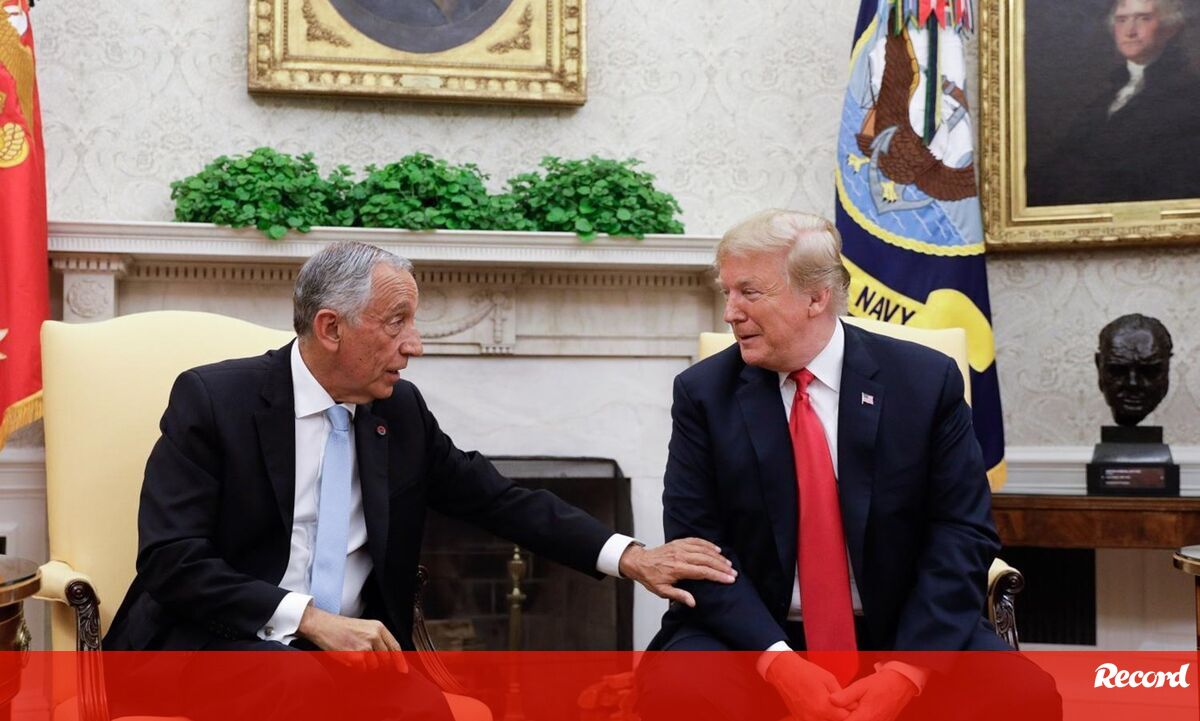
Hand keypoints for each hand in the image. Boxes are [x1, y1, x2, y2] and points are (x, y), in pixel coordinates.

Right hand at [296, 604, 408, 673]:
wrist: (323, 625)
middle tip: (368, 661)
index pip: (395, 647)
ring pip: (374, 666)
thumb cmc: (342, 628)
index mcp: (378, 627)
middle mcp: (374, 636)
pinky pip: (362, 669)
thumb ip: (378, 640)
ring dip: (367, 666)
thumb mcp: (365, 628)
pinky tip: (349, 658)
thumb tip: (389, 658)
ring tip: (355, 655)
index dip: (400, 661)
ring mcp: (365, 646)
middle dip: (381, 665)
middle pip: (386, 659)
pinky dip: (357, 668)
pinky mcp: (355, 656)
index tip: (403, 670)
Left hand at [618, 538, 735, 606]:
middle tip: (733, 572)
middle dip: (722, 566)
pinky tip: (716, 549)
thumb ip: (679, 595)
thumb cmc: (651, 577)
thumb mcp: (662, 591)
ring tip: (728, 563)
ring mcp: (680, 547)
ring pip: (703, 550)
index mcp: (677, 569)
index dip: (717, 575)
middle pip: (706, 560)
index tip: (729, 579)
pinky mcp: (679, 542)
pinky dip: (707, 544)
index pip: (702, 572)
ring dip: (717, 556)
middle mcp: (680, 556)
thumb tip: (693, 602)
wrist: (639, 562)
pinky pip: (696, 541)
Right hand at [764, 651, 849, 720]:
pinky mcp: (800, 720)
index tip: (851, 705)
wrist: (784, 672)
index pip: (845, 718)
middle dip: (841, 716)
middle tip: (842, 706)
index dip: (850, 711)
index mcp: (823, 707)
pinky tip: (822, 710)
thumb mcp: (829, 680)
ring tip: (831, 707)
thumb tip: (854, 707)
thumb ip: (843, 696)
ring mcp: (805, 720)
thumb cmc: (806, 673)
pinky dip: (821, 718)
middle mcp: (814, 718)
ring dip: (831, 718)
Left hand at [830, 668, 916, 720]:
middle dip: (845, 717)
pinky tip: (860, 710)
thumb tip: (831, 700)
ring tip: (853, 707)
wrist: (900, 684)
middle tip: (845, 706)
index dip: (836, 717)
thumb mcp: (861, 686)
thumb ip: (845, 696)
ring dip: (853, 717)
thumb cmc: (880, 684)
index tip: (833, 710)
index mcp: (865, 717)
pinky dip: (861, 718)